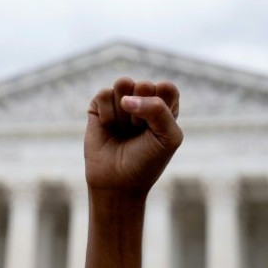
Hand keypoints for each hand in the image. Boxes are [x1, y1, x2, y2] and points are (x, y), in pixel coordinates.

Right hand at [84, 77, 182, 196]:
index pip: (167, 87)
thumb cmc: (147, 161)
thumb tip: (125, 99)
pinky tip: (108, 128)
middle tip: (138, 132)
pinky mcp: (99, 105)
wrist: (118, 183)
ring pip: (123, 83)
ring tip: (123, 129)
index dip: (161, 108)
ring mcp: (120, 100)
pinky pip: (104, 94)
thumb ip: (158, 109)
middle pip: (144, 85)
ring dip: (124, 113)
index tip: (156, 130)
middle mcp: (143, 99)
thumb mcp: (168, 137)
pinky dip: (107, 115)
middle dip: (141, 113)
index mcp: (165, 105)